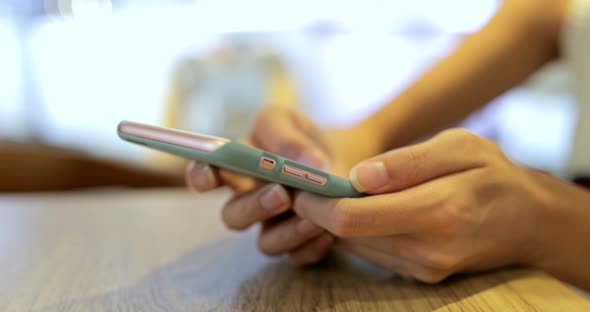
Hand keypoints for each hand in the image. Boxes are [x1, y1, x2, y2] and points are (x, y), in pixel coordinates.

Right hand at [186, 106, 336, 265]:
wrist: (340, 160)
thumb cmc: (303, 139)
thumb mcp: (291, 122)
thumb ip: (286, 137)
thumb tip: (306, 163)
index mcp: (236, 168)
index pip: (204, 175)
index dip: (200, 177)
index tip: (208, 176)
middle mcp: (248, 201)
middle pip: (233, 216)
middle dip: (254, 207)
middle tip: (281, 194)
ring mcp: (271, 227)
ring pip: (265, 244)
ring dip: (287, 232)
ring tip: (314, 218)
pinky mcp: (297, 246)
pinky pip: (297, 256)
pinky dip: (312, 247)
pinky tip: (327, 234)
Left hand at [293, 128, 553, 282]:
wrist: (527, 220)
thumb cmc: (493, 174)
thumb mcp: (459, 147)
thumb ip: (407, 163)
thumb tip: (357, 177)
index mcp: (438, 212)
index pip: (352, 218)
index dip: (317, 202)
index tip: (302, 182)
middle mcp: (428, 250)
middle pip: (348, 235)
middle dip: (321, 210)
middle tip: (310, 182)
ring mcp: (424, 268)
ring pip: (356, 246)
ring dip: (338, 222)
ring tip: (336, 192)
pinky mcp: (421, 274)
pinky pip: (373, 253)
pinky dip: (360, 232)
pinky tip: (366, 209)